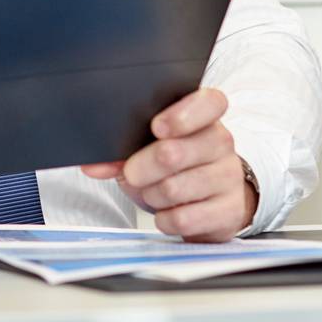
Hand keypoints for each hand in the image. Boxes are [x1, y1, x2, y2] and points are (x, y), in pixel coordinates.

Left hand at [81, 88, 256, 241]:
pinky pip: (184, 218)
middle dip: (141, 167)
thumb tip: (92, 165)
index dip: (181, 115)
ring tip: (152, 191)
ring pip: (173, 188)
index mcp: (204, 116)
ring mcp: (229, 176)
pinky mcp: (230, 210)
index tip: (157, 128)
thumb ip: (120, 151)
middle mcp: (221, 142)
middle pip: (173, 152)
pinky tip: (167, 212)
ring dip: (150, 194)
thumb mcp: (147, 150)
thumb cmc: (177, 168)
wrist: (211, 204)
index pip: (209, 103)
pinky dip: (165, 219)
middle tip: (132, 173)